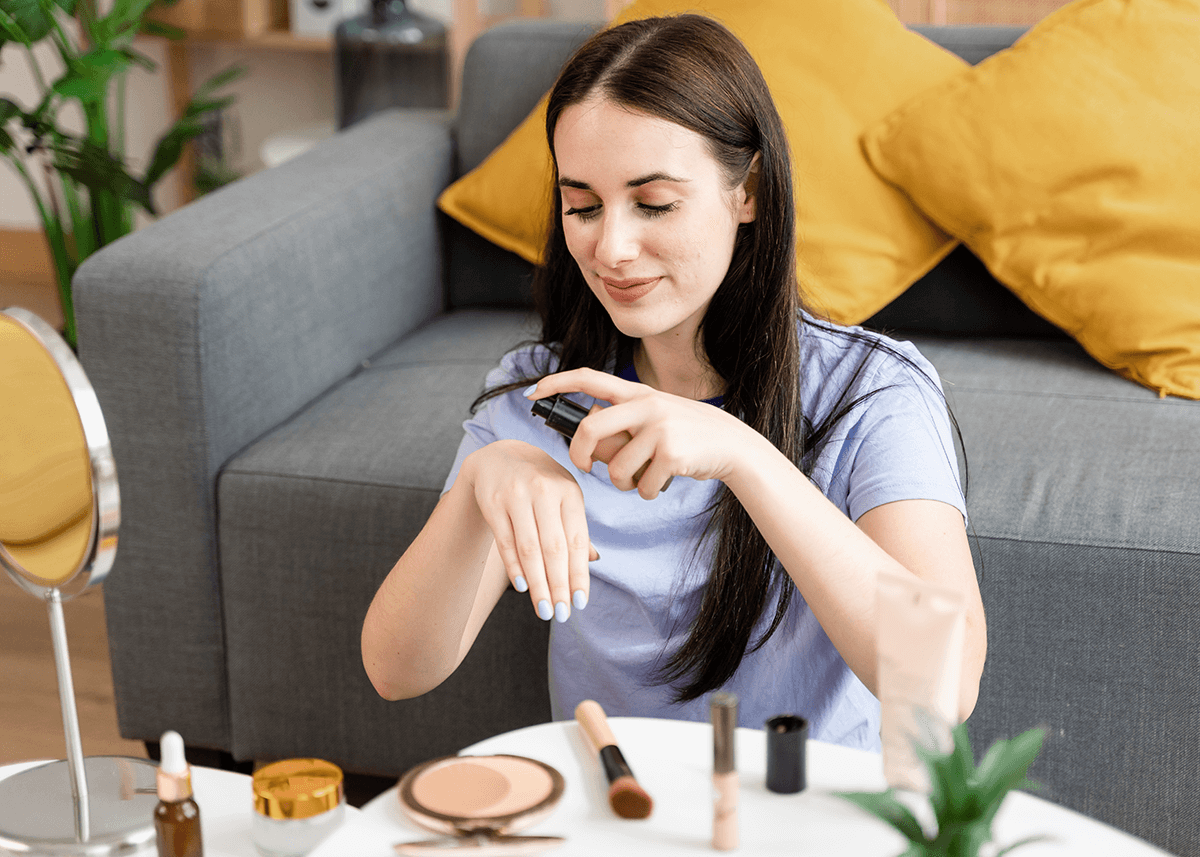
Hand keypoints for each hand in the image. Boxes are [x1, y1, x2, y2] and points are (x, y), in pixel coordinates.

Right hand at [460, 439, 594, 622]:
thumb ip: (575, 528)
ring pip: (530, 548)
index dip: (579, 574)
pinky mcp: (493, 503)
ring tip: (544, 609)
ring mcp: (517, 495)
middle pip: (554, 548)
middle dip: (559, 586)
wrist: (500, 457)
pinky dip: (514, 567)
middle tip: (562, 614)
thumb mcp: (563, 497)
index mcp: (570, 492)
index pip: (577, 540)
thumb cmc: (540, 484)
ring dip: (538, 584)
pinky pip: (506, 541)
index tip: (580, 602)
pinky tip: (523, 587)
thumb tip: (594, 560)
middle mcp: (545, 491)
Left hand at [526, 368, 756, 499]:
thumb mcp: (653, 420)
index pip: (589, 378)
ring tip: (642, 478)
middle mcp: (646, 405)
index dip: (558, 383)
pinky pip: (641, 486)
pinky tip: (661, 483)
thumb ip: (621, 428)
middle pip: (591, 429)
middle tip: (584, 468)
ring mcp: (660, 428)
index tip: (533, 392)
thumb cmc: (685, 436)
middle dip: (579, 454)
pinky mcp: (672, 454)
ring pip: (616, 468)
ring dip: (624, 483)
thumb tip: (588, 448)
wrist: (732, 446)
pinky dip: (646, 492)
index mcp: (637, 393)